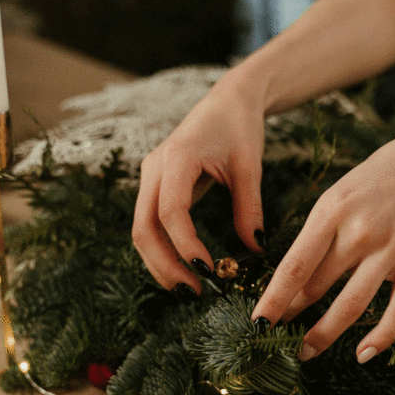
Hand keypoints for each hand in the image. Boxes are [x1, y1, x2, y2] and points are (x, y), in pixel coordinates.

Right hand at [132, 81, 265, 295]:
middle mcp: (154, 169)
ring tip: (189, 290)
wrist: (228, 101)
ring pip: (141, 231)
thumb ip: (250, 209)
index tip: (210, 272)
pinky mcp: (155, 187)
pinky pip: (150, 225)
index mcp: (177, 158)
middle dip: (164, 266)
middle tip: (193, 294)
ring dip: (159, 264)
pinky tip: (183, 269)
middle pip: (143, 228)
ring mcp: (150, 178)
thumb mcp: (250, 168)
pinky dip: (162, 251)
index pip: (171, 212)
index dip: (186, 246)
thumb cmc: (240, 128)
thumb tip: (253, 249)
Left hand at [251, 114, 394, 362]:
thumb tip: (297, 273)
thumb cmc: (389, 172)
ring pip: (351, 306)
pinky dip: (380, 337)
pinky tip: (363, 354)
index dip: (272, 300)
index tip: (257, 323)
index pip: (294, 266)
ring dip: (324, 335)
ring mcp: (392, 251)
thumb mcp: (344, 189)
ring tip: (306, 352)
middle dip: (292, 316)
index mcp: (334, 210)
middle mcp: (361, 233)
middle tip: (275, 336)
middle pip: (317, 288)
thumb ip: (322, 228)